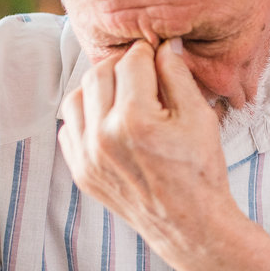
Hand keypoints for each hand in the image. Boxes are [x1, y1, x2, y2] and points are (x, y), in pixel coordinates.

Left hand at [57, 40, 239, 269]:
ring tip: (123, 92)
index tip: (156, 50)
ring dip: (98, 87)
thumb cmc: (200, 171)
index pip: (131, 62)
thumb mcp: (199, 117)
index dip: (147, 51)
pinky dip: (86, 116)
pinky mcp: (81, 172)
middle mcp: (103, 137)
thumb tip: (164, 46)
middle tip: (142, 67)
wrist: (191, 224)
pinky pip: (69, 128)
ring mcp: (87, 157)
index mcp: (135, 120)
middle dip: (121, 64)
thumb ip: (177, 75)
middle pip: (99, 74)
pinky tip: (110, 119)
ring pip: (75, 98)